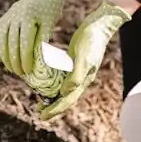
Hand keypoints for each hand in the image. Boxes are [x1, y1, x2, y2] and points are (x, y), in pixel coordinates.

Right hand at [0, 0, 68, 76]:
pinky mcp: (3, 17)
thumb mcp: (50, 23)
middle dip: (14, 60)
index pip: (24, 42)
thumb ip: (43, 39)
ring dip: (4, 56)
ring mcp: (7, 16)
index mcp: (28, 17)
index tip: (27, 70)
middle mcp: (14, 16)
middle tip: (20, 73)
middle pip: (11, 42)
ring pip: (1, 39)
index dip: (25, 58)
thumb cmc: (51, 9)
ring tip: (11, 69)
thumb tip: (40, 60)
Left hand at [40, 0, 131, 120]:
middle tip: (41, 116)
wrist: (99, 25)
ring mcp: (78, 72)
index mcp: (84, 80)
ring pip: (65, 91)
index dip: (55, 109)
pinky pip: (63, 80)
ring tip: (42, 104)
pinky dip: (55, 85)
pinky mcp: (74, 64)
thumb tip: (64, 92)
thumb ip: (75, 75)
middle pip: (66, 99)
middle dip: (54, 108)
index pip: (68, 100)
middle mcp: (81, 79)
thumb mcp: (83, 56)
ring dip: (54, 99)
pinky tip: (48, 85)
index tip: (42, 117)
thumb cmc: (92, 40)